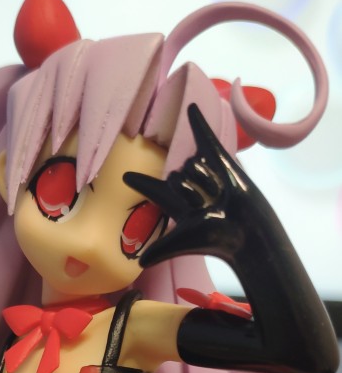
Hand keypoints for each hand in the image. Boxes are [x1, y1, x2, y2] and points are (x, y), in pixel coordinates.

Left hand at [124, 104, 261, 267]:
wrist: (246, 230)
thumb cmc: (214, 240)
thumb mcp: (181, 242)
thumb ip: (160, 250)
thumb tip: (140, 265)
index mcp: (176, 204)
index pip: (153, 189)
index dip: (140, 182)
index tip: (127, 177)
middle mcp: (188, 186)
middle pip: (174, 177)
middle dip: (189, 192)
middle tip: (207, 209)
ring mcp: (205, 172)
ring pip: (189, 166)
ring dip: (204, 182)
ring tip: (218, 198)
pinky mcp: (220, 160)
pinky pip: (205, 137)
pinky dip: (198, 121)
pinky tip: (190, 107)